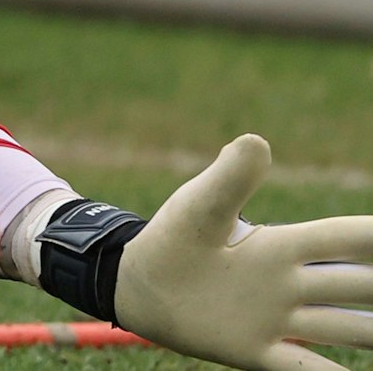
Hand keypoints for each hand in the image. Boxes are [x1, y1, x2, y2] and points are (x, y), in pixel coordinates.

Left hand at [115, 135, 372, 370]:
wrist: (137, 282)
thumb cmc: (172, 237)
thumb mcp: (200, 205)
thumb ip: (230, 179)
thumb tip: (257, 140)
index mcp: (280, 246)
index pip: (342, 240)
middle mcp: (288, 284)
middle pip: (356, 287)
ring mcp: (277, 320)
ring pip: (346, 330)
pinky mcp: (256, 351)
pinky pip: (307, 370)